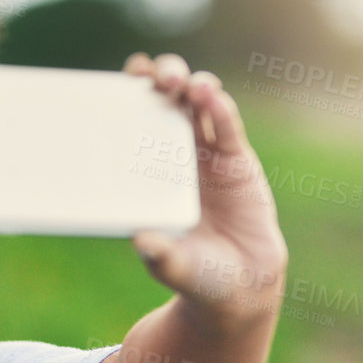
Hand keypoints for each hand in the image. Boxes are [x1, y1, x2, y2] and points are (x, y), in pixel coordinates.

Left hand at [124, 52, 288, 328]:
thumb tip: (141, 240)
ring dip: (194, 86)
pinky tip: (213, 98)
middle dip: (162, 78)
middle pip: (168, 99)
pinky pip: (227, 127)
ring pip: (199, 104)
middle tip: (158, 77)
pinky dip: (221, 110)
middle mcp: (173, 152)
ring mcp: (206, 153)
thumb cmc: (191, 272)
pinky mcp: (236, 160)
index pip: (134, 119)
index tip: (124, 77)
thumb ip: (158, 254)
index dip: (129, 93)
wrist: (238, 285)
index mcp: (145, 169)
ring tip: (189, 85)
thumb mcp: (171, 265)